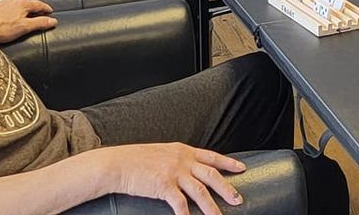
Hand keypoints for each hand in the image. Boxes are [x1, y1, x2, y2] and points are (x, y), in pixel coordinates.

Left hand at [0, 0, 55, 43]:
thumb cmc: (1, 29)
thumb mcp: (24, 28)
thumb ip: (40, 23)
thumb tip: (52, 20)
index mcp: (23, 4)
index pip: (39, 4)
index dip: (46, 9)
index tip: (50, 12)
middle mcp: (13, 0)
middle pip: (28, 4)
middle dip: (34, 9)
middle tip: (39, 16)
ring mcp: (3, 2)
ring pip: (16, 5)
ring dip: (21, 10)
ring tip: (23, 17)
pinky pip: (6, 7)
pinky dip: (10, 12)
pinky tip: (8, 18)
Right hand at [99, 142, 244, 214]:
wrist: (118, 164)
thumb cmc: (136, 160)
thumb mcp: (162, 154)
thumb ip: (176, 160)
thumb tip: (187, 170)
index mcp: (183, 151)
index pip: (211, 156)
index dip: (228, 163)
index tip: (241, 168)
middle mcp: (182, 160)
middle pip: (211, 175)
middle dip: (226, 188)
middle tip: (238, 199)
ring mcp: (174, 172)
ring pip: (200, 191)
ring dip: (211, 207)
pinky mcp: (164, 185)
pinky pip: (180, 203)